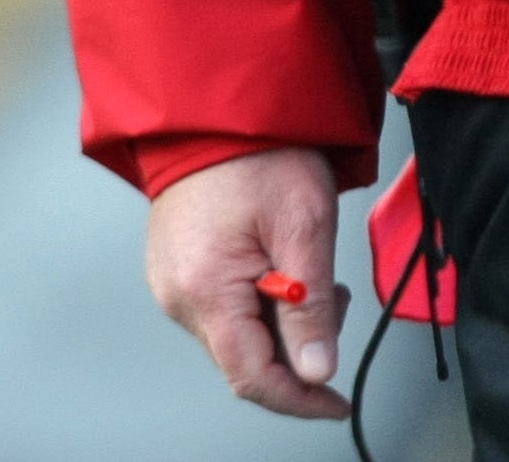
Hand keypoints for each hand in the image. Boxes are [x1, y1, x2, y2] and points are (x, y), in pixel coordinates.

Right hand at [146, 147, 353, 419]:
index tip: (337, 402)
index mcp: (205, 291)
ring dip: (282, 321)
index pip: (253, 377)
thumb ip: (312, 306)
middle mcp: (177, 296)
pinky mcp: (177, 268)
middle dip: (299, 347)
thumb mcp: (305, 225)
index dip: (300, 399)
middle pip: (244, 358)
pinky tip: (283, 265)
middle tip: (336, 298)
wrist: (217, 106)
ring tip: (311, 268)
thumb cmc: (261, 152)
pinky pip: (223, 307)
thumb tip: (316, 371)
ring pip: (236, 334)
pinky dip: (261, 301)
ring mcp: (171, 283)